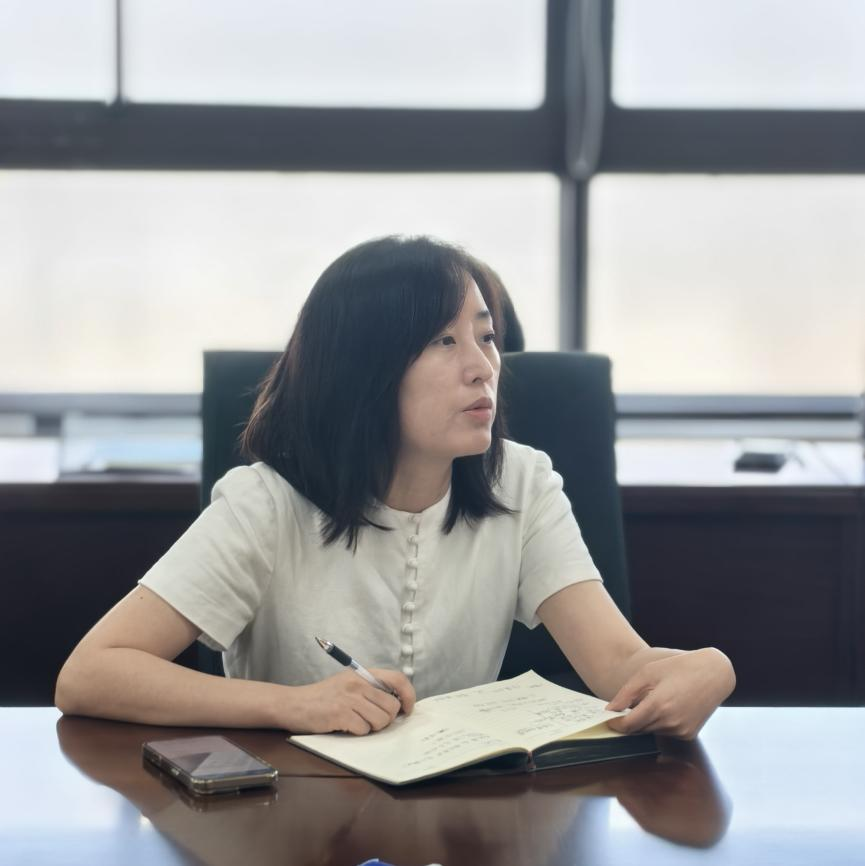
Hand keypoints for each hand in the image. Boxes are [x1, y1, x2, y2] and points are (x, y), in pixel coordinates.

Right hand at [284, 668, 415, 735]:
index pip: (398, 678)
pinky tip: (344, 726)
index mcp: (363, 673)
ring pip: (380, 721)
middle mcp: (358, 683)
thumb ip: (371, 688)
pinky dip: (357, 732)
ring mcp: (350, 698)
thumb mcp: (348, 683)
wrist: (294, 703)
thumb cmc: (324, 696)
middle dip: (386, 719)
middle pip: (392, 707)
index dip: (408, 695)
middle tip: (372, 720)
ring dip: (371, 727)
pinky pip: (363, 730)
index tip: (407, 709)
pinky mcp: (341, 714)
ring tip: (357, 722)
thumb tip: (397, 704)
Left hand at [605, 648, 734, 739]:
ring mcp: (681, 730)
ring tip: (653, 699)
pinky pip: (666, 732)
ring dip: (646, 720)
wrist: (714, 674)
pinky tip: (668, 706)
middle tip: (626, 707)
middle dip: (630, 720)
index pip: (628, 725)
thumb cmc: (679, 668)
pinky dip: (661, 723)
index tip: (607, 719)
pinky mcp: (689, 734)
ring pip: (652, 730)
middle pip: (639, 728)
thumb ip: (627, 693)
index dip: (615, 724)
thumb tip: (611, 709)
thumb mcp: (648, 673)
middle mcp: (671, 721)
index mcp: (658, 705)